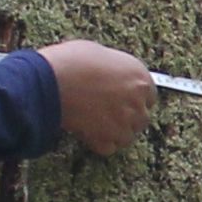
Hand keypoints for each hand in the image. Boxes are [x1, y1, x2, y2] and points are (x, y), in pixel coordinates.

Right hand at [41, 40, 157, 155]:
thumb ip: (113, 70)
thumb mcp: (100, 54)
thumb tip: (109, 75)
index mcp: (139, 77)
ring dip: (115, 133)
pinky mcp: (106, 139)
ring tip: (98, 124)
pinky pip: (109, 148)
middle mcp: (137, 101)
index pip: (149, 96)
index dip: (135, 99)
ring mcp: (123, 123)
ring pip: (127, 137)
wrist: (51, 81)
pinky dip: (100, 143)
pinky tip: (88, 132)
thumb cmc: (71, 61)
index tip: (125, 100)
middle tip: (109, 113)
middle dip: (127, 117)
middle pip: (142, 119)